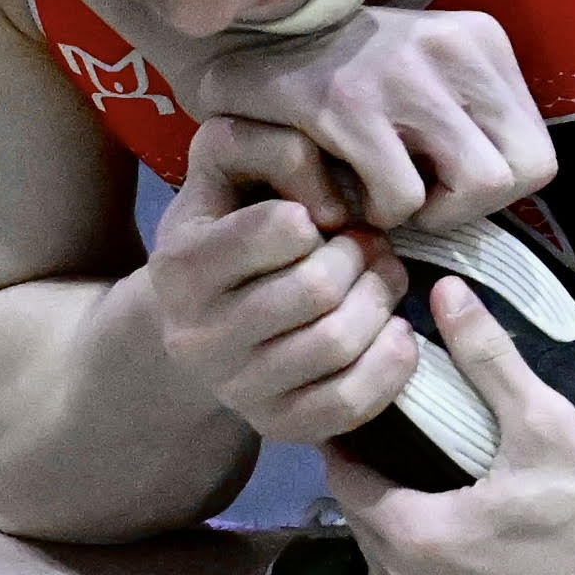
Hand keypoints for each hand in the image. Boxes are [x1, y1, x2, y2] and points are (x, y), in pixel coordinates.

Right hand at [148, 117, 417, 444]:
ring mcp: (235, 388)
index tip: (326, 210)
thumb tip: (330, 203)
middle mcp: (197, 336)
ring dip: (381, 300)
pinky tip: (394, 331)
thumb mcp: (226, 168)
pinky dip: (391, 362)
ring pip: (337, 343)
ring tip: (382, 277)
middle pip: (318, 289)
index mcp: (180, 266)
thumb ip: (269, 147)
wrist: (199, 316)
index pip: (280, 229)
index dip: (319, 209)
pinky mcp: (276, 426)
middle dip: (361, 256)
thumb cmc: (229, 223)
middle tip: (371, 243)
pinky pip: (349, 403)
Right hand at [196, 7, 555, 231]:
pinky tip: (347, 190)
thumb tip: (512, 183)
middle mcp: (453, 47)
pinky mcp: (350, 103)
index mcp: (480, 41)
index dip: (496, 187)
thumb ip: (471, 119)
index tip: (443, 182)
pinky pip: (404, 198)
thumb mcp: (427, 76)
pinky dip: (377, 212)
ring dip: (427, 213)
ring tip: (383, 196)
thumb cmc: (346, 77)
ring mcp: (404, 73)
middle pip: (524, 172)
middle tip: (419, 199)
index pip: (537, 152)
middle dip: (469, 206)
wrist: (247, 41)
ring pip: (479, 188)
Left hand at [327, 282, 574, 574]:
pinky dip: (422, 561)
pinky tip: (452, 526)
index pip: (349, 484)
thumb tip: (445, 289)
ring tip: (411, 474)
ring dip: (391, 525)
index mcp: (419, 539)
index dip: (344, 442)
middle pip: (364, 527)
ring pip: (390, 569)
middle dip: (366, 480)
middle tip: (380, 431)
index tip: (352, 406)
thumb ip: (486, 355)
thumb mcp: (540, 420)